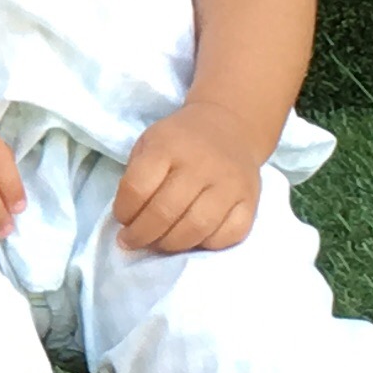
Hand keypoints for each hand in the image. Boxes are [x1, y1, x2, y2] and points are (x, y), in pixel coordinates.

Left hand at [114, 107, 263, 254]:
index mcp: (168, 146)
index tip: (122, 218)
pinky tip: (193, 239)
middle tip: (132, 241)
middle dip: (141, 235)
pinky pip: (229, 235)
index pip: (137, 188)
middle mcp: (202, 165)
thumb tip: (129, 220)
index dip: (123, 211)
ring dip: (171, 244)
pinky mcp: (250, 201)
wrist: (230, 127)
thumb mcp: (149, 143)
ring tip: (159, 243)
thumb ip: (136, 176)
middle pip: (165, 212)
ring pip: (197, 228)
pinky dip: (207, 244)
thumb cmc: (180, 141)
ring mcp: (230, 184)